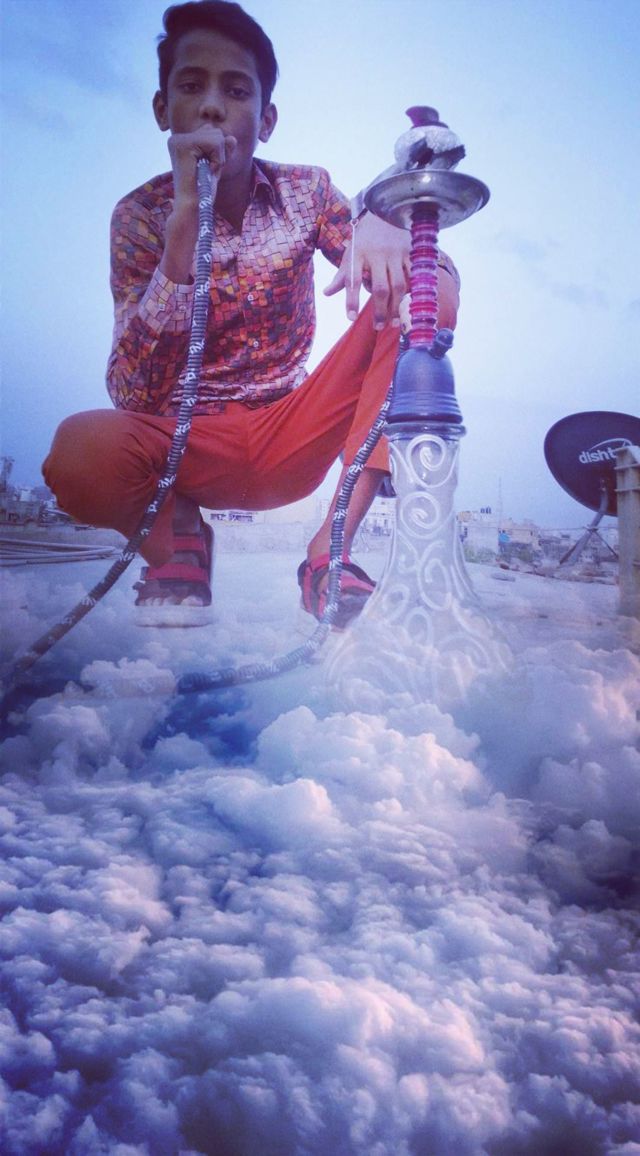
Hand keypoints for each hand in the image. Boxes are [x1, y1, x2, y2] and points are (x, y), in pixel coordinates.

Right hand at [159, 127, 236, 283]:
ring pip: (217, 136)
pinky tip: (206, 170)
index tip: (206, 170)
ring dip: (218, 158)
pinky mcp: (183, 145)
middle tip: (206, 172)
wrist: (193, 208)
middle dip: (219, 154)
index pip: (212, 133)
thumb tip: (231, 137)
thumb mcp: (215, 166)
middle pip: (215, 132)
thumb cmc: (203, 192)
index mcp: (182, 142)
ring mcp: (178, 140)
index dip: (217, 154)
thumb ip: (222, 150)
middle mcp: (177, 138)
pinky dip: (217, 159)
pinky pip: (215, 142)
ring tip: (205, 172)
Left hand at [324, 212, 410, 328]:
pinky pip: (412, 276)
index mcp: (358, 254)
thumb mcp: (350, 255)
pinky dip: (411, 292)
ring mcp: (395, 253)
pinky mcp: (410, 252)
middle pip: (379, 288)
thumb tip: (326, 293)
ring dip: (396, 306)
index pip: (353, 280)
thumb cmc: (364, 240)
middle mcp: (377, 254)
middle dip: (379, 310)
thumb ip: (341, 276)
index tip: (350, 317)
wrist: (385, 213)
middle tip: (378, 327)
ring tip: (393, 323)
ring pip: (398, 285)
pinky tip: (408, 305)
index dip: (352, 299)